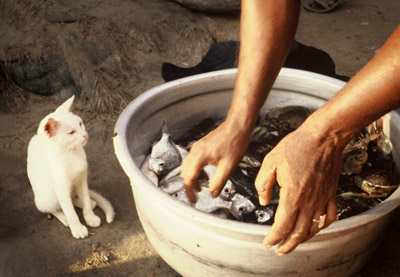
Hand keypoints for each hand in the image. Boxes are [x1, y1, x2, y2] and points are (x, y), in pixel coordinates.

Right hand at [181, 120, 250, 201]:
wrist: (238, 126)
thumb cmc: (234, 141)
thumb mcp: (228, 167)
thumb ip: (219, 182)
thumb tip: (213, 193)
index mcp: (199, 157)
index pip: (188, 178)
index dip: (190, 191)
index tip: (194, 199)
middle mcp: (195, 151)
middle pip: (185, 172)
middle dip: (189, 185)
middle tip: (196, 195)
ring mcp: (197, 147)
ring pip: (188, 166)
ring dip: (193, 177)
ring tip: (201, 186)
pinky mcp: (202, 146)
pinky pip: (193, 161)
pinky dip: (196, 170)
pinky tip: (206, 175)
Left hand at [255, 125, 342, 254]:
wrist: (323, 136)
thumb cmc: (296, 146)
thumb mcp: (270, 161)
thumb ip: (263, 184)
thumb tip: (263, 201)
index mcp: (293, 194)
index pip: (283, 225)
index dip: (274, 237)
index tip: (267, 243)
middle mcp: (309, 200)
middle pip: (299, 232)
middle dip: (287, 244)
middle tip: (279, 250)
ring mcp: (323, 198)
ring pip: (314, 228)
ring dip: (303, 239)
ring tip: (293, 243)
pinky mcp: (331, 193)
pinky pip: (329, 216)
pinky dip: (321, 227)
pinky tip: (315, 228)